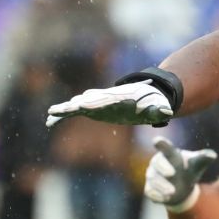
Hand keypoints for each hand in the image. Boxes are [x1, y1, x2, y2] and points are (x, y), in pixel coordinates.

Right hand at [46, 80, 172, 127]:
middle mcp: (104, 99)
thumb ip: (159, 110)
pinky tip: (50, 121)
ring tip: (50, 114)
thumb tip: (169, 112)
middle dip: (73, 105)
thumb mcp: (156, 108)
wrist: (145, 97)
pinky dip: (63, 115)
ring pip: (77, 105)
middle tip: (57, 109)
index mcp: (118, 98)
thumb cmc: (150, 104)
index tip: (80, 104)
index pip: (103, 100)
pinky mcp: (92, 109)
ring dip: (64, 109)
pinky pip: (74, 112)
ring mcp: (96, 103)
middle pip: (87, 101)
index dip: (92, 102)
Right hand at [144, 136, 216, 211]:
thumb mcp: (198, 164)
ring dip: (161, 185)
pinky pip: (149, 192)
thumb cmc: (189, 169)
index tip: (157, 140)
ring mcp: (152, 175)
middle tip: (172, 174)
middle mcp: (158, 162)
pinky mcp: (150, 188)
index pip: (164, 147)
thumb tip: (213, 155)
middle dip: (163, 168)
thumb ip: (204, 158)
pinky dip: (156, 195)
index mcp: (170, 153)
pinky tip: (165, 198)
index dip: (160, 143)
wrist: (183, 188)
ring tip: (172, 192)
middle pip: (156, 163)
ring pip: (152, 179)